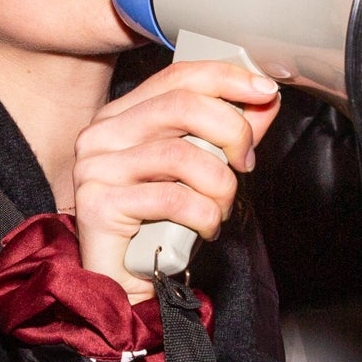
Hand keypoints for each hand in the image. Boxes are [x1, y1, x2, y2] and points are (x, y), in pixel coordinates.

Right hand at [71, 60, 279, 301]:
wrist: (121, 284)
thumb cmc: (158, 227)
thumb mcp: (199, 172)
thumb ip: (227, 134)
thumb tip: (265, 100)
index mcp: (121, 117)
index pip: (177, 77)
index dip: (226, 78)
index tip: (265, 91)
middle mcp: (101, 135)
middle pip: (182, 105)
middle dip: (232, 131)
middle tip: (245, 162)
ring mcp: (95, 168)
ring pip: (182, 155)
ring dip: (220, 185)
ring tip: (220, 208)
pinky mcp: (99, 205)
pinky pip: (173, 199)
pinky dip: (204, 215)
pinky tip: (204, 229)